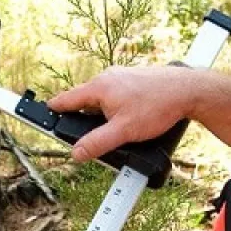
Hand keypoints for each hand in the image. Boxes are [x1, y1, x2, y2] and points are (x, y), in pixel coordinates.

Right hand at [48, 64, 199, 161]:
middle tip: (87, 138)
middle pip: (84, 102)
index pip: (66, 100)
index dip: (53, 110)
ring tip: (117, 132)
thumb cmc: (158, 106)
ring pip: (102, 101)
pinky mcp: (134, 81)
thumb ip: (97, 143)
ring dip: (102, 117)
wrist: (188, 91)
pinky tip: (129, 121)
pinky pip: (116, 97)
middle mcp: (108, 78)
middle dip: (83, 120)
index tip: (42, 114)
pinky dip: (116, 111)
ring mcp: (122, 77)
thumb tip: (76, 153)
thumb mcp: (123, 132)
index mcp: (99, 87)